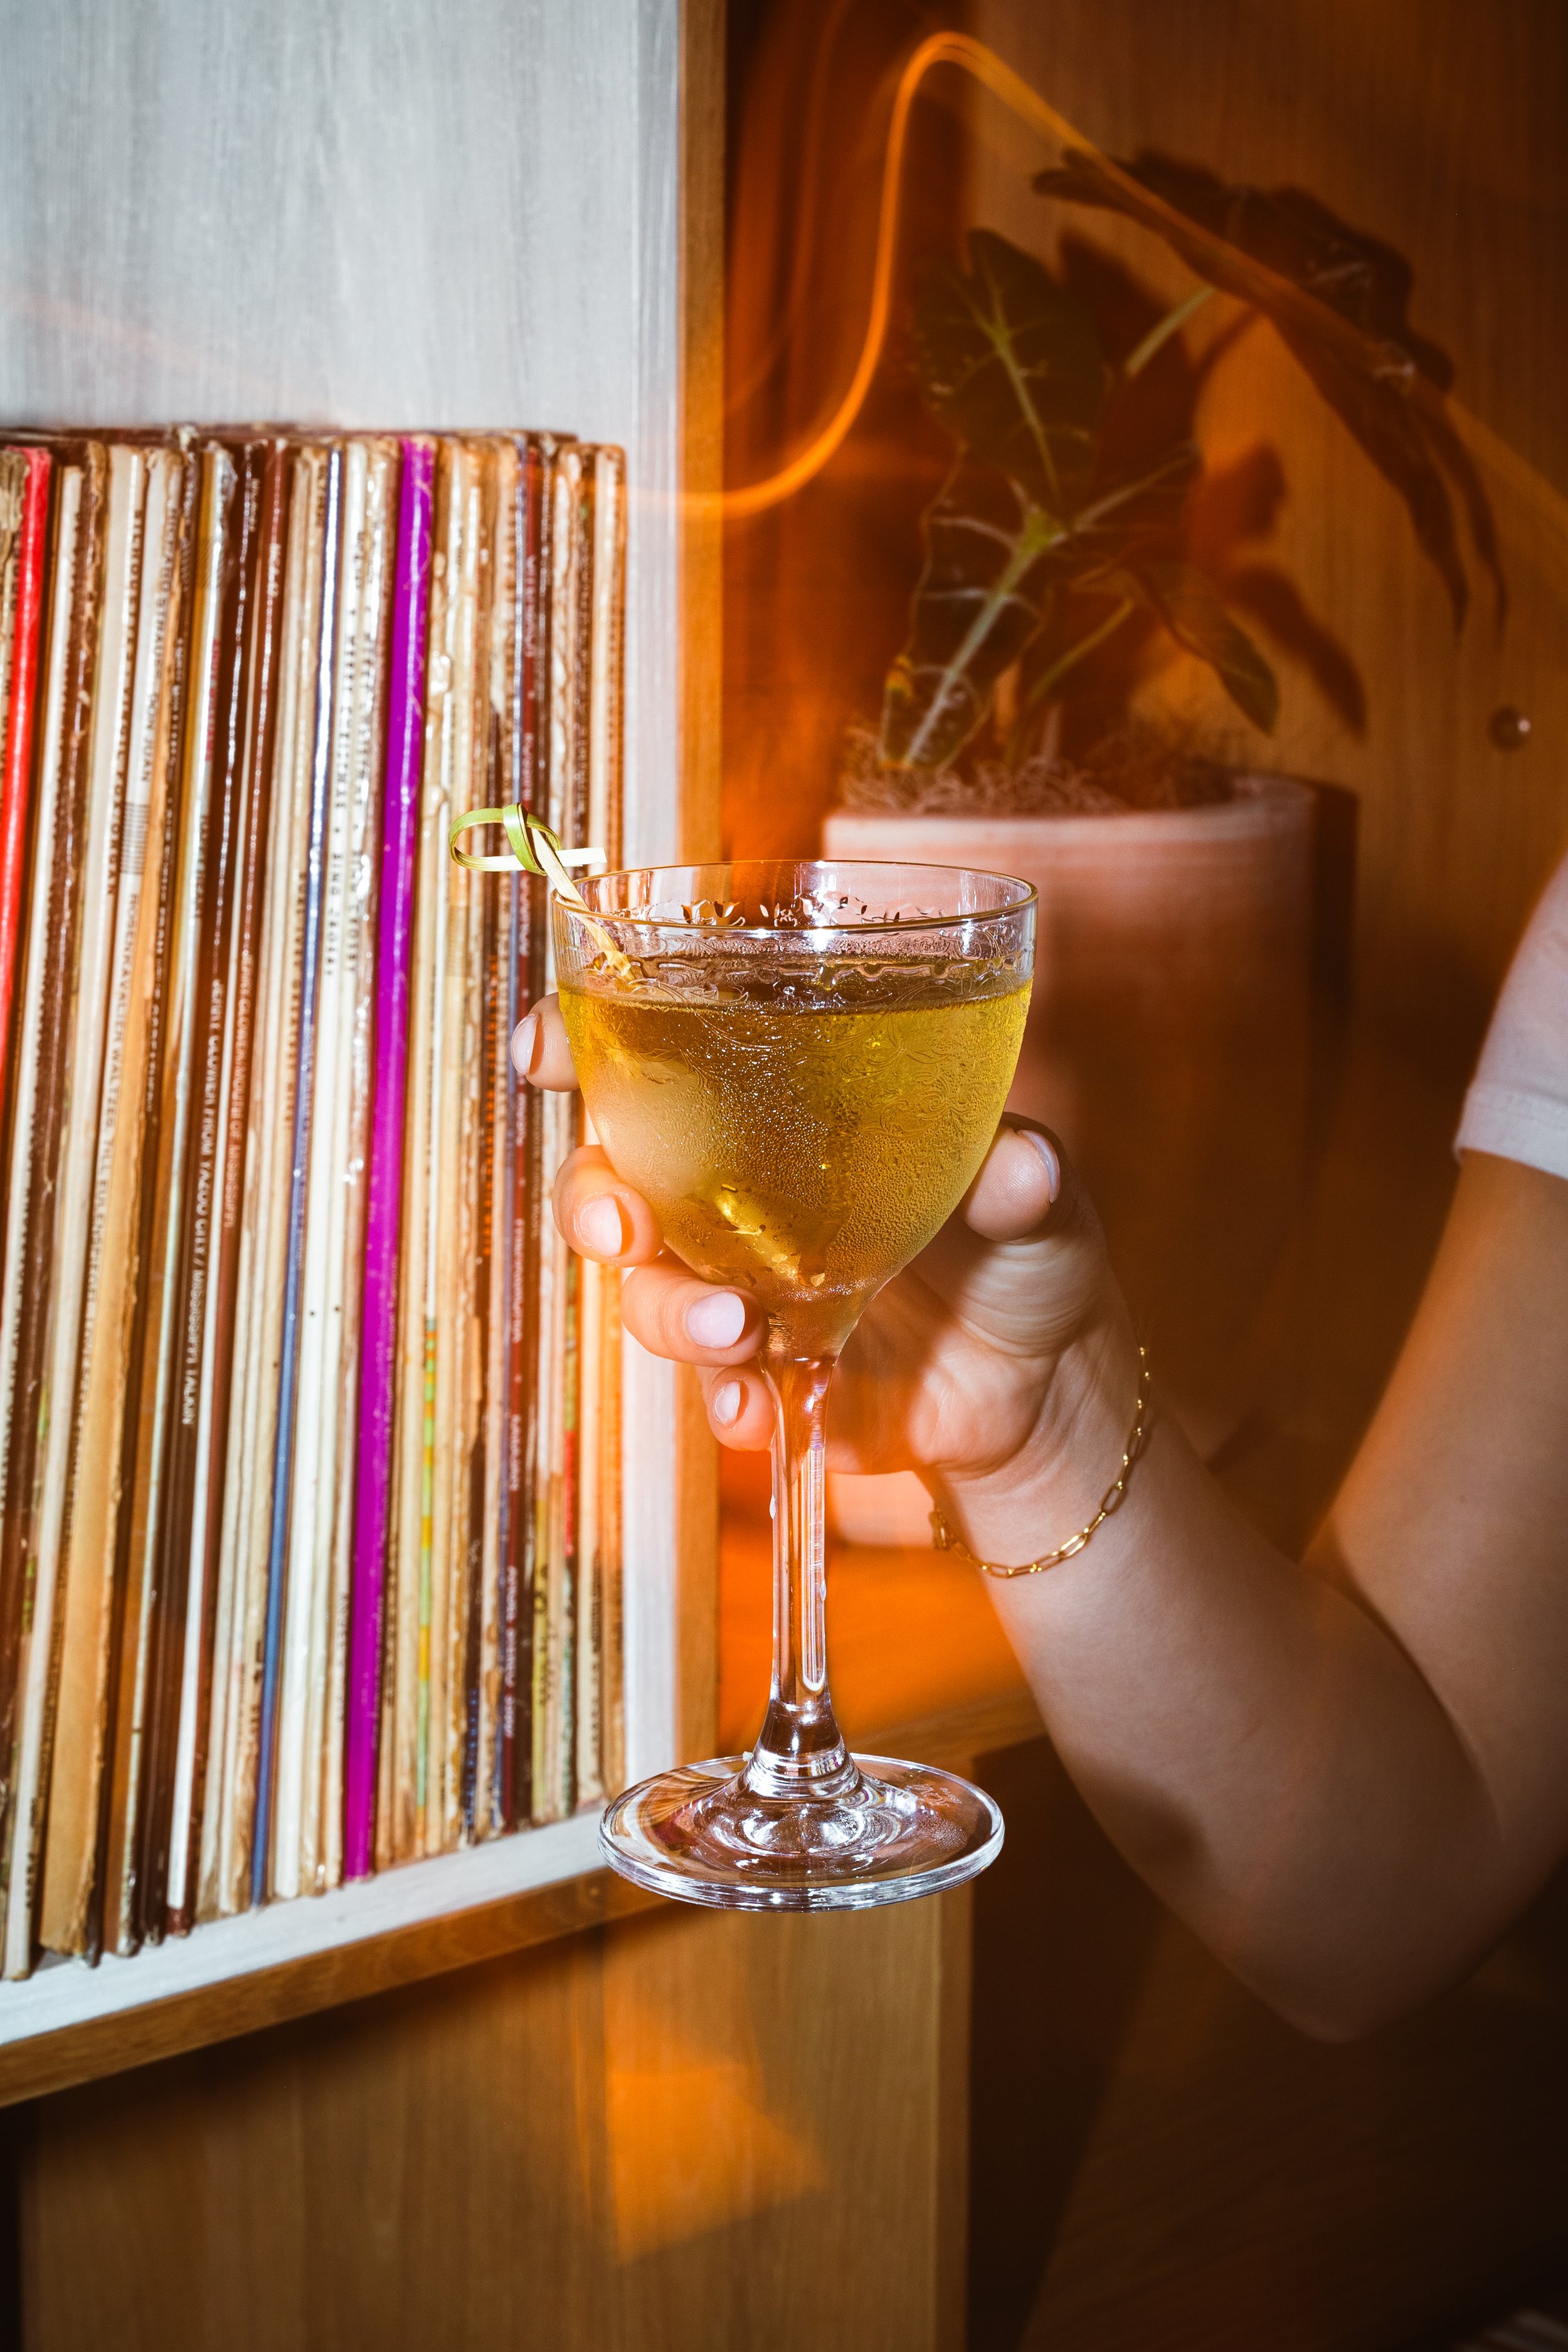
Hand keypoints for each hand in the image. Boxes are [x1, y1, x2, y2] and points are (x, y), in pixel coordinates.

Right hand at [514, 996, 1133, 1503]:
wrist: (1046, 1383)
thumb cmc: (1026, 1242)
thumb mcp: (1040, 1198)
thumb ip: (1022, 1179)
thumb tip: (1023, 1164)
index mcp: (778, 1107)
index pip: (651, 1059)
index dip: (574, 1046)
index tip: (542, 1051)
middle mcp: (734, 1192)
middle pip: (610, 1180)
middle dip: (592, 1202)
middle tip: (625, 1228)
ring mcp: (739, 1287)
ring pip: (647, 1292)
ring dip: (671, 1311)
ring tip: (739, 1331)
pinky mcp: (764, 1376)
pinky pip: (714, 1391)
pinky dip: (728, 1403)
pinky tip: (759, 1410)